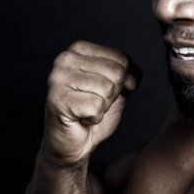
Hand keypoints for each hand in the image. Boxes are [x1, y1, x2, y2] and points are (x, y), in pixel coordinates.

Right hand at [40, 40, 141, 166]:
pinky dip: (95, 117)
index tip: (109, 93)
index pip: (122, 58)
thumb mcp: (116, 90)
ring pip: (107, 89)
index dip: (126, 81)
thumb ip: (127, 76)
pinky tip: (82, 118)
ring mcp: (59, 78)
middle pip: (117, 73)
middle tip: (95, 102)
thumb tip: (134, 73)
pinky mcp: (58, 99)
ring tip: (87, 109)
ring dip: (103, 107)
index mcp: (79, 50)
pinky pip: (97, 106)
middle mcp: (66, 59)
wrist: (72, 143)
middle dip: (113, 95)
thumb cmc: (92, 114)